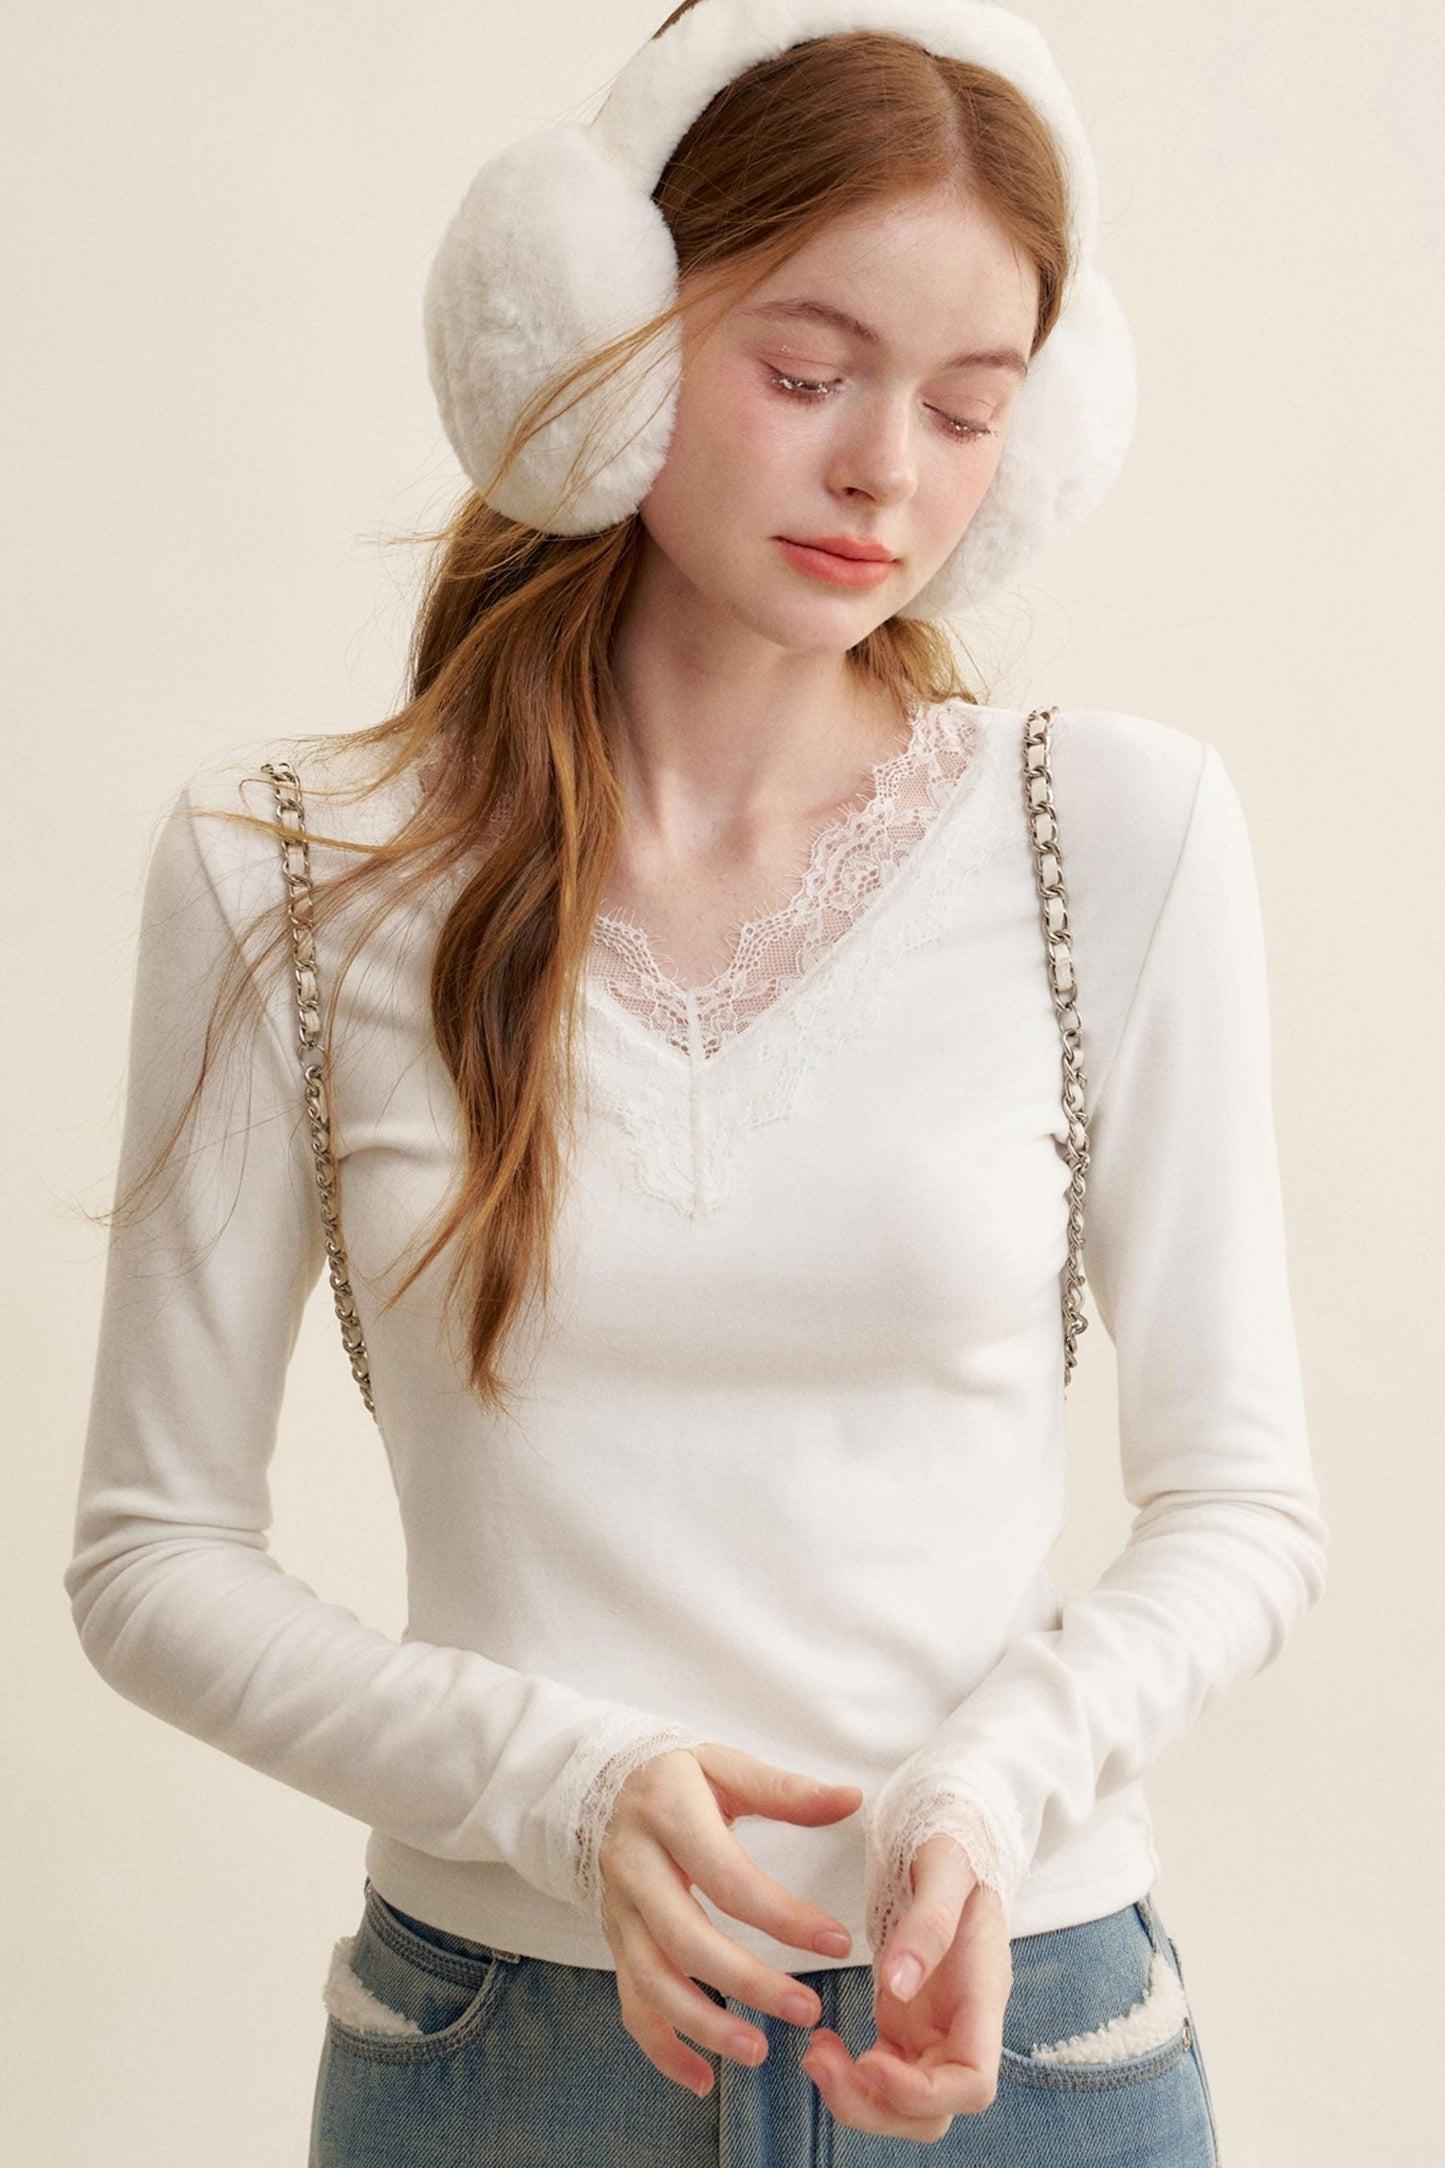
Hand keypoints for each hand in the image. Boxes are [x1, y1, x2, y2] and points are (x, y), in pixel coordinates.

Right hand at [597, 1739, 863, 2099]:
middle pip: (686, 1939)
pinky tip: (701, 2079)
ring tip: (759, 2051)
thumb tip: (851, 1799)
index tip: (837, 1942)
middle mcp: (633, 1864)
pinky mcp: (614, 1938)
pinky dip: (660, 2047)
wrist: (605, 1783)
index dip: (784, 1917)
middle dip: (747, 1982)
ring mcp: (618, 1907)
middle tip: (807, 2011)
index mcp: (667, 1813)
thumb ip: (787, 1790)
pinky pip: (630, 2002)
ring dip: (703, 2024)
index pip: (730, 1879)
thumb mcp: (726, 1767)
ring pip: (652, 1980)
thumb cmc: (679, 1777)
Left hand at [801, 1834, 1012, 2141]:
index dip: (922, 2092)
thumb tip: (897, 1984)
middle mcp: (963, 2028)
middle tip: (816, 2061)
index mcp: (983, 1995)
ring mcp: (935, 2033)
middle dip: (875, 2107)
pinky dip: (847, 2076)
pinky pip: (881, 2078)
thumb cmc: (956, 1848)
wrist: (952, 1845)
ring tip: (814, 2053)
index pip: (973, 2084)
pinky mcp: (907, 2028)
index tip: (869, 2059)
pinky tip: (820, 2043)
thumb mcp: (945, 1868)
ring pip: (904, 2108)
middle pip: (932, 2114)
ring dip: (856, 2099)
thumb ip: (928, 1922)